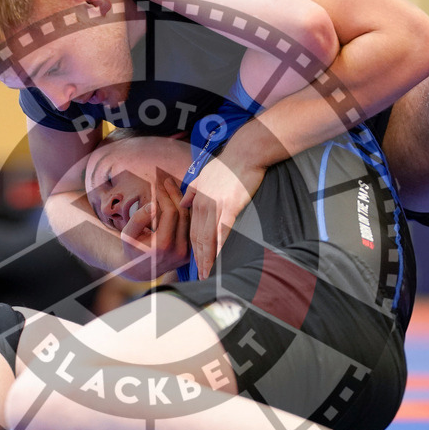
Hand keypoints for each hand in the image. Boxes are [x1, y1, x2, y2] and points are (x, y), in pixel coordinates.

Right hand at [120, 173, 189, 276]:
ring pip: (190, 219)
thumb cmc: (132, 248)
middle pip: (183, 214)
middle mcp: (179, 251)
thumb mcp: (127, 234)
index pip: (171, 213)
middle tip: (167, 181)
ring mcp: (187, 253)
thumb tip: (152, 205)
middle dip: (175, 194)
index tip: (158, 185)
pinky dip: (185, 211)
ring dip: (182, 201)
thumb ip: (138, 219)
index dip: (165, 196)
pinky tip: (177, 199)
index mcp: (163, 246)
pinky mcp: (191, 252)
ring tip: (171, 187)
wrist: (140, 269)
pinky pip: (191, 226)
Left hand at [181, 156, 264, 278]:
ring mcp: (215, 207)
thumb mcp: (204, 175)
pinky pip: (223, 231)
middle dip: (198, 260)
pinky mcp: (230, 207)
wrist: (245, 153)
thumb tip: (183, 202)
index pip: (193, 230)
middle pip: (198, 238)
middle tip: (200, 277)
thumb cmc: (229, 164)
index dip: (194, 248)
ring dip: (208, 259)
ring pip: (208, 238)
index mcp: (198, 200)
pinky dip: (220, 247)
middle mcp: (203, 205)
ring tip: (208, 275)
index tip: (195, 263)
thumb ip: (192, 190)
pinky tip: (220, 259)